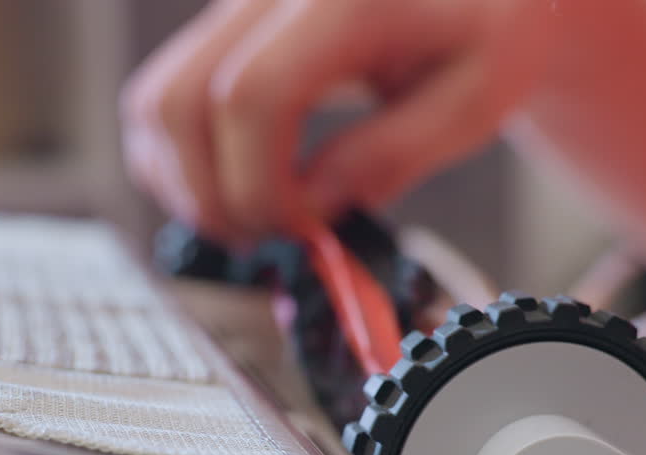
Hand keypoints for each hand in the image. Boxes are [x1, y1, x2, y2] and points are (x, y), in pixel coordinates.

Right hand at [122, 0, 560, 243]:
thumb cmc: (491, 23)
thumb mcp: (473, 100)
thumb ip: (387, 156)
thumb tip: (305, 211)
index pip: (252, 98)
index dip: (262, 187)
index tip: (303, 231)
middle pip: (180, 102)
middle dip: (211, 197)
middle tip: (267, 239)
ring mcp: (236, 2)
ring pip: (154, 102)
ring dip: (185, 184)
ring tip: (253, 218)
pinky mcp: (222, 24)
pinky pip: (162, 96)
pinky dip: (179, 159)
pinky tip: (235, 187)